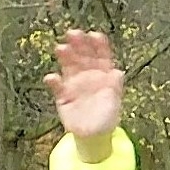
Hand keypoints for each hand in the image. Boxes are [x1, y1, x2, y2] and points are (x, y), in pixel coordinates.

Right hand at [45, 28, 124, 157]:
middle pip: (83, 56)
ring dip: (65, 56)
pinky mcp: (63, 96)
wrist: (93, 136)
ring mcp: (74, 83)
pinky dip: (53, 81)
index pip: (102, 56)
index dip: (98, 45)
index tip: (94, 35)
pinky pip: (57, 86)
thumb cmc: (107, 117)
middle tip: (72, 33)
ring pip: (69, 65)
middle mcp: (88, 75)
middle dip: (79, 44)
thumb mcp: (115, 102)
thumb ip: (115, 87)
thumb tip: (118, 72)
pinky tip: (51, 78)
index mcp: (104, 74)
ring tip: (60, 48)